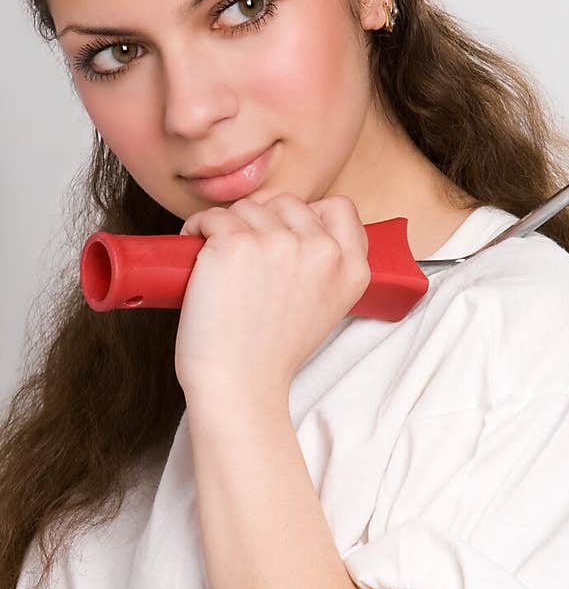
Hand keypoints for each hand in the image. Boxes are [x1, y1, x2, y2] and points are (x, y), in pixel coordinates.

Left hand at [174, 192, 370, 401]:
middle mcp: (321, 251)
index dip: (308, 215)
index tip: (285, 233)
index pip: (339, 208)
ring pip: (248, 207)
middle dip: (262, 220)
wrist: (239, 385)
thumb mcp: (325, 309)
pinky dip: (197, 229)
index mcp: (351, 268)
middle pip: (287, 203)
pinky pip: (211, 216)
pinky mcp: (235, 244)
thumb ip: (324, 268)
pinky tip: (198, 252)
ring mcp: (279, 243)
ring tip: (220, 260)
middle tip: (246, 256)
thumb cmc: (271, 353)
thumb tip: (295, 230)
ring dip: (227, 225)